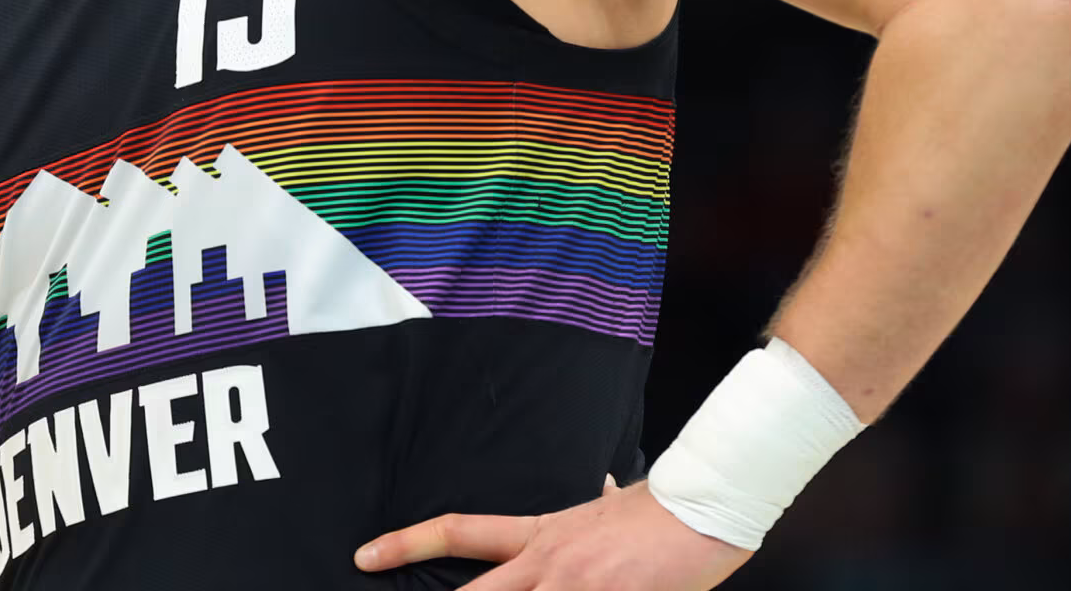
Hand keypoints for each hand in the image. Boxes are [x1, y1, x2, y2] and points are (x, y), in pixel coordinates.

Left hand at [352, 474, 753, 587]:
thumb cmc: (661, 509)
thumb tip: (600, 489)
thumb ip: (593, 507)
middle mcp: (545, 564)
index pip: (459, 531)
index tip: (366, 554)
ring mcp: (572, 589)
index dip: (406, 542)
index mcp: (541, 534)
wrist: (703, 506)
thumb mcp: (611, 504)